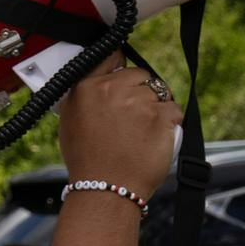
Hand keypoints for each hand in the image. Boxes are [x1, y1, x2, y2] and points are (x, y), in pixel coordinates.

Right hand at [55, 57, 179, 199]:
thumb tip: (102, 80)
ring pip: (160, 93)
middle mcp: (113, 89)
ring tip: (145, 131)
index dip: (122, 66)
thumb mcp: (70, 119)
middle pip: (141, 75)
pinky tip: (157, 137)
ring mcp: (140, 102)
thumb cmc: (86, 160)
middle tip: (136, 115)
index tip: (127, 75)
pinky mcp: (161, 117)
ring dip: (157, 107)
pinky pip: (174, 109)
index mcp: (87, 87)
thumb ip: (84, 94)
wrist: (105, 189)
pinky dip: (170, 122)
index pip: (111, 56)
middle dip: (142, 91)